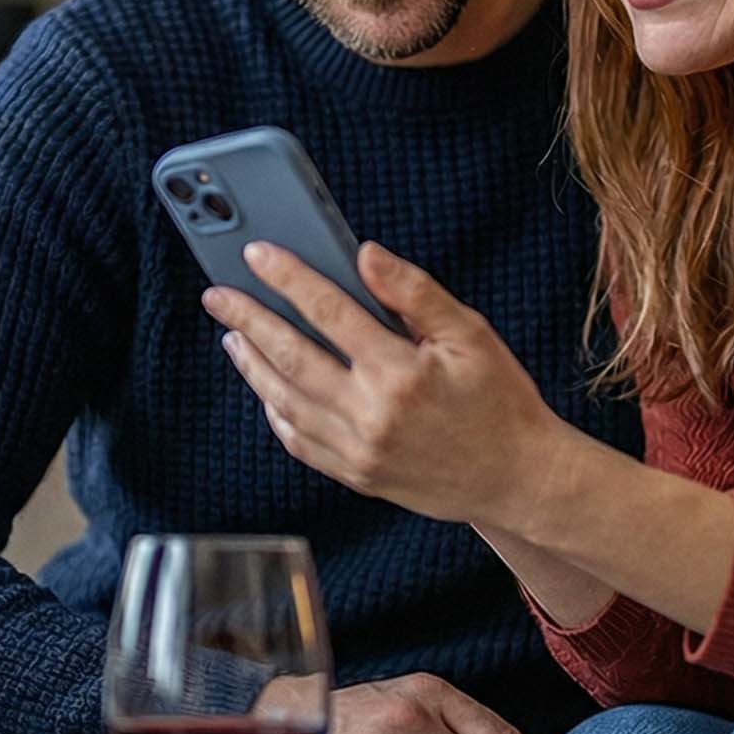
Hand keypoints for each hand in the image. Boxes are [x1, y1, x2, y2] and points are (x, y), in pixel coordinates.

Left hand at [203, 242, 560, 530]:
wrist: (515, 479)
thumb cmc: (498, 400)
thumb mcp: (470, 334)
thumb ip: (415, 292)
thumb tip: (365, 254)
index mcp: (401, 372)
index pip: (329, 311)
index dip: (288, 278)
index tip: (256, 254)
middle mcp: (371, 414)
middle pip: (291, 356)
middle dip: (248, 319)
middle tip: (217, 294)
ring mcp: (358, 450)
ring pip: (285, 400)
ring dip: (252, 364)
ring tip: (232, 334)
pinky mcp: (355, 475)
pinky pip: (299, 440)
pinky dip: (275, 409)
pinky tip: (265, 385)